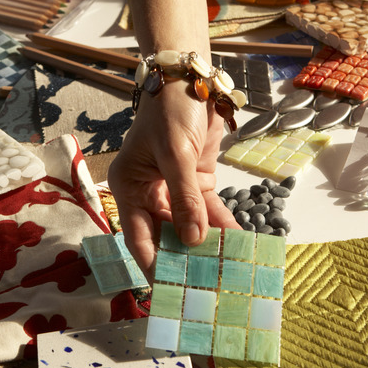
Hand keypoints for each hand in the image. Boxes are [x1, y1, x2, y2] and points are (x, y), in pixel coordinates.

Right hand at [108, 80, 239, 279]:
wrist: (192, 79)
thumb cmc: (170, 111)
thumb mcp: (175, 154)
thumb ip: (185, 198)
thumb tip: (194, 240)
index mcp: (129, 186)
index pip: (138, 234)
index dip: (152, 262)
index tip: (169, 288)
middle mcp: (148, 192)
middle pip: (165, 234)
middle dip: (184, 258)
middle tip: (203, 285)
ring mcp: (174, 188)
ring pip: (190, 225)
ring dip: (207, 244)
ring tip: (226, 269)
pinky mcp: (196, 182)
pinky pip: (208, 210)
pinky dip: (222, 225)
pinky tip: (237, 243)